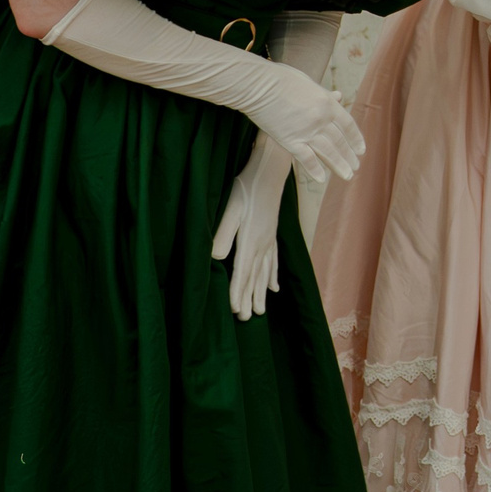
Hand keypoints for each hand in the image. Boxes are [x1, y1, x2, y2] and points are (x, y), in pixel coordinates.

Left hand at [211, 134, 308, 320]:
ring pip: (265, 273)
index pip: (242, 273)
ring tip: (262, 310)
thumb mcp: (229, 210)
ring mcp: (270, 241)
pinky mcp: (273, 235)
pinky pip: (274, 262)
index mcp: (250, 241)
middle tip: (248, 319)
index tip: (236, 312)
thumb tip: (215, 258)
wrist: (270, 172)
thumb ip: (222, 234)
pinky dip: (274, 277)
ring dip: (262, 293)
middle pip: (255, 278)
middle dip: (251, 299)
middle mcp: (263, 245)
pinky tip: (275, 288)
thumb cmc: (246, 189)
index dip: (238, 293)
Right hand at [234, 60, 363, 185]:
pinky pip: (306, 158)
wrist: (259, 85)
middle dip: (349, 156)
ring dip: (339, 165)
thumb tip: (340, 96)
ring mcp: (306, 131)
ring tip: (347, 176)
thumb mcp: (309, 83)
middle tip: (355, 167)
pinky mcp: (289, 140)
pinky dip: (315, 169)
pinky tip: (321, 179)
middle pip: (340, 141)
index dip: (356, 139)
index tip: (361, 150)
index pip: (348, 125)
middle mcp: (321, 119)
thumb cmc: (281, 79)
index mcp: (328, 104)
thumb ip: (325, 94)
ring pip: (328, 152)